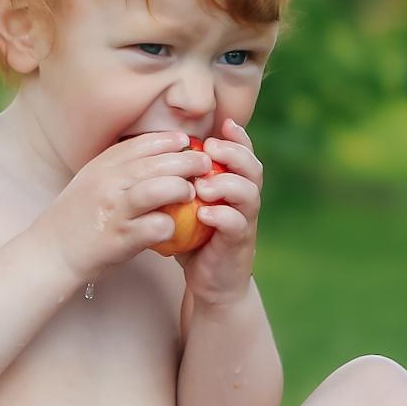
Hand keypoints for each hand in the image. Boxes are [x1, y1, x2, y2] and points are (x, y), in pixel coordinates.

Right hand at [35, 131, 214, 282]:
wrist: (50, 252)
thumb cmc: (75, 218)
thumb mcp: (90, 181)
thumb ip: (117, 168)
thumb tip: (151, 155)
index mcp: (101, 166)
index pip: (141, 143)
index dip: (167, 140)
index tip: (185, 141)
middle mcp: (108, 183)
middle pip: (156, 163)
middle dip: (187, 160)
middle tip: (205, 163)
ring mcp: (115, 211)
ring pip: (158, 189)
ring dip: (181, 189)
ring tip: (192, 193)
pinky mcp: (120, 238)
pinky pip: (155, 226)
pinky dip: (170, 224)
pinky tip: (175, 226)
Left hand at [179, 118, 261, 306]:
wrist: (211, 282)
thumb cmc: (195, 237)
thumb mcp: (188, 205)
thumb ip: (182, 181)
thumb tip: (154, 151)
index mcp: (235, 185)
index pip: (244, 154)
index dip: (239, 137)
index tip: (225, 123)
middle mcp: (245, 200)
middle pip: (252, 168)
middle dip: (233, 154)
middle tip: (210, 149)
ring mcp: (245, 221)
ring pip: (249, 194)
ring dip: (226, 184)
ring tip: (202, 186)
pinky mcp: (238, 243)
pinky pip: (237, 225)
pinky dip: (221, 217)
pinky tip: (203, 214)